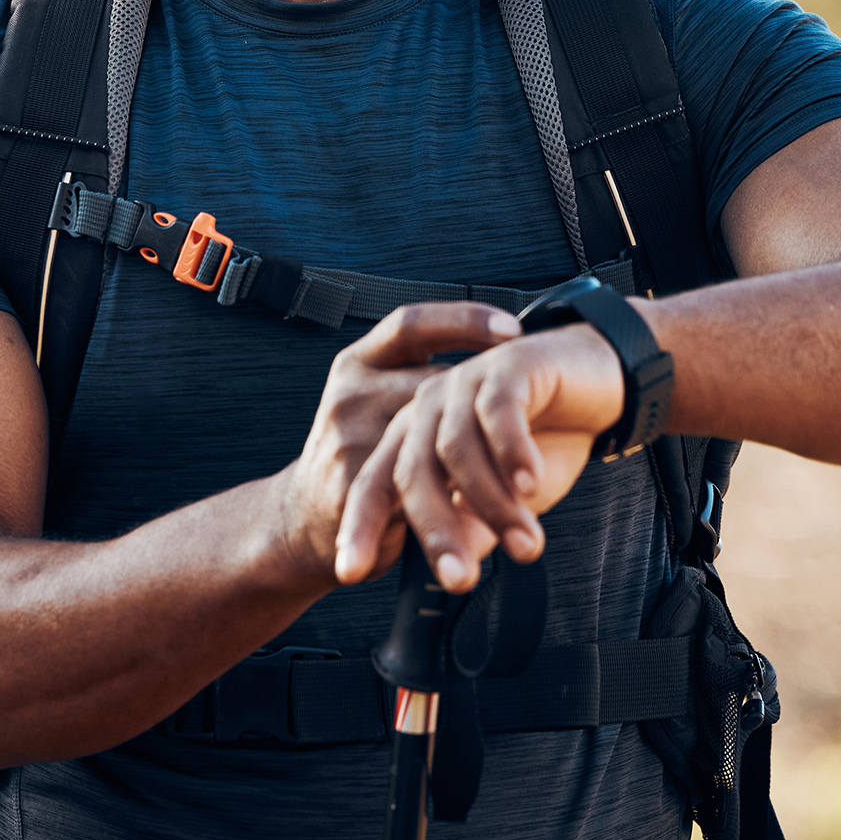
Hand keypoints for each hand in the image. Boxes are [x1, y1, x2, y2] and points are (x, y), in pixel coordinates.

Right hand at [274, 302, 521, 589]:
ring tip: (537, 476)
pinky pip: (420, 490)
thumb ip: (422, 381)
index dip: (464, 320)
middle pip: (434, 384)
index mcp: (359, 363)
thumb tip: (501, 355)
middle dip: (489, 403)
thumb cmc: (359, 452)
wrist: (298, 518)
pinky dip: (462, 501)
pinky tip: (496, 507)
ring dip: (487, 463)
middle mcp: (352, 393)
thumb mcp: (376, 400)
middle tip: (542, 406)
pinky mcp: (352, 486)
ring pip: (434, 442)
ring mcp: (349, 438)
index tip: (515, 330)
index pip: (412, 323)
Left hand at [334, 320, 625, 591]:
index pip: (375, 486)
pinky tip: (530, 483)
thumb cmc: (546, 438)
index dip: (361, 528)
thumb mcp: (505, 499)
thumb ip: (474, 529)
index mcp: (415, 439)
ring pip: (457, 448)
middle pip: (411, 473)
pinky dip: (512, 451)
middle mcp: (429, 409)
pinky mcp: (506, 365)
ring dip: (492, 503)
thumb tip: (451, 574)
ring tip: (527, 544)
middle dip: (433, 531)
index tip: (351, 573)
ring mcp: (463, 384)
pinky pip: (498, 411)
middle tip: (460, 580)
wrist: (597, 380)